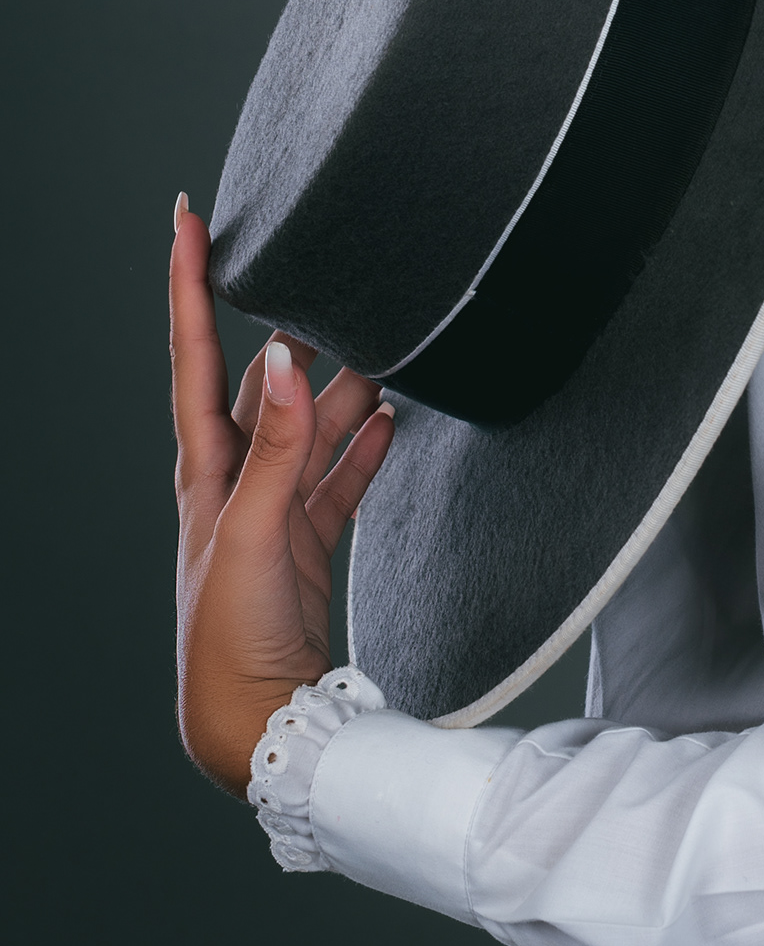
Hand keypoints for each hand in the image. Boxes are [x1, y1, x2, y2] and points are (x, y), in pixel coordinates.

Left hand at [170, 194, 394, 794]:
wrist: (259, 727)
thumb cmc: (230, 641)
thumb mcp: (253, 535)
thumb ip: (278, 447)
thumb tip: (280, 357)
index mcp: (203, 473)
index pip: (195, 355)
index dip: (188, 283)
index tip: (186, 218)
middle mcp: (234, 484)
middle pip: (260, 382)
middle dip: (284, 323)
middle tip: (315, 266)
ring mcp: (274, 513)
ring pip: (310, 425)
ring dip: (343, 385)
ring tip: (383, 339)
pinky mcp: (309, 545)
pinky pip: (340, 476)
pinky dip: (365, 445)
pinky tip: (395, 418)